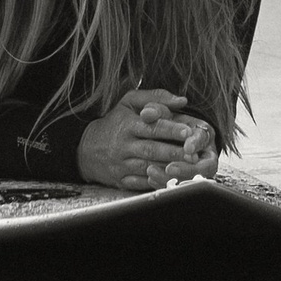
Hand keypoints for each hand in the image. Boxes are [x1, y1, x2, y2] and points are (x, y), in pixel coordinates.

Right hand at [76, 91, 218, 192]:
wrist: (86, 148)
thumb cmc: (115, 121)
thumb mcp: (129, 102)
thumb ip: (155, 97)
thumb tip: (182, 100)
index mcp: (128, 125)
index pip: (152, 127)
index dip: (171, 129)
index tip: (188, 131)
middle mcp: (124, 145)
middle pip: (152, 149)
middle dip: (174, 152)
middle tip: (194, 153)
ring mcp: (121, 164)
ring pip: (148, 167)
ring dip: (168, 168)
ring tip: (188, 168)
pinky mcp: (120, 180)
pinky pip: (140, 183)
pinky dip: (155, 181)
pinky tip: (171, 180)